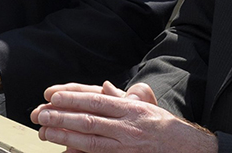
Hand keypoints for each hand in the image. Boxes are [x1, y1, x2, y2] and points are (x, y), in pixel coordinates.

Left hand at [31, 83, 216, 152]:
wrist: (191, 150)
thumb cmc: (164, 126)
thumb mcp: (146, 106)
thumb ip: (124, 96)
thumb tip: (105, 86)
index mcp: (130, 109)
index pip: (94, 100)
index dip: (71, 97)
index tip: (51, 95)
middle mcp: (127, 127)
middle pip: (87, 120)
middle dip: (60, 117)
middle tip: (39, 114)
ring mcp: (126, 146)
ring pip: (90, 141)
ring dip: (65, 137)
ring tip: (45, 133)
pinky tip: (66, 151)